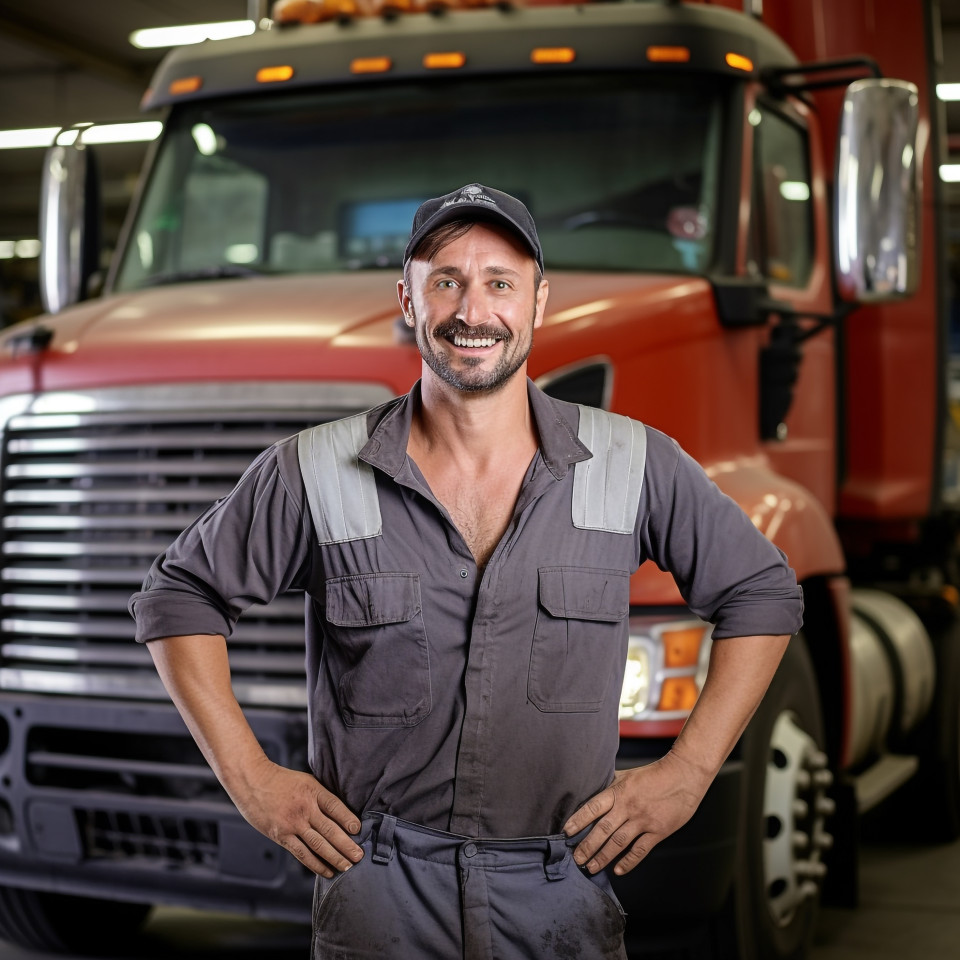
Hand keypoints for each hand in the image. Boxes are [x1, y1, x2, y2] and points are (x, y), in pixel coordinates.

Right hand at [232, 758, 363, 877]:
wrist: (252, 780)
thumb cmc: (281, 780)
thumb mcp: (306, 780)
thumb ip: (321, 796)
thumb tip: (342, 814)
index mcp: (313, 790)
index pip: (336, 807)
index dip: (349, 820)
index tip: (359, 831)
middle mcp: (305, 808)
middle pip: (330, 830)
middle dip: (347, 845)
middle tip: (359, 857)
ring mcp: (292, 823)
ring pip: (318, 844)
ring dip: (335, 858)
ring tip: (348, 867)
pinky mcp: (281, 836)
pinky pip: (302, 853)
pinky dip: (316, 864)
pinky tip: (327, 871)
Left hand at [562, 751, 708, 875]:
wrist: (684, 775)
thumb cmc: (655, 774)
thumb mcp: (628, 774)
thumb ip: (611, 784)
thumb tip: (593, 787)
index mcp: (619, 791)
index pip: (593, 807)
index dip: (579, 820)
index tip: (567, 832)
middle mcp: (628, 807)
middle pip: (603, 829)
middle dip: (587, 845)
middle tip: (576, 859)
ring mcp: (643, 820)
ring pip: (619, 842)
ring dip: (603, 856)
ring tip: (591, 867)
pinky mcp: (658, 831)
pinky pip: (640, 850)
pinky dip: (628, 862)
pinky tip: (618, 870)